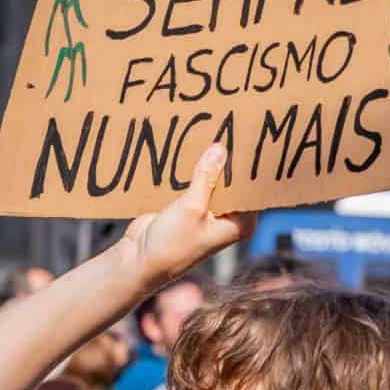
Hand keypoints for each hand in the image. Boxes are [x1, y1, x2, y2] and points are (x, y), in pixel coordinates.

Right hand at [116, 143, 253, 289]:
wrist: (137, 261)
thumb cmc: (170, 245)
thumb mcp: (191, 207)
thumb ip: (206, 176)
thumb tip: (220, 149)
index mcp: (240, 224)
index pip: (251, 189)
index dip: (248, 167)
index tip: (247, 140)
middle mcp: (228, 219)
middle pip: (233, 183)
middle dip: (228, 162)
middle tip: (229, 129)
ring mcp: (208, 213)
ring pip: (212, 181)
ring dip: (207, 164)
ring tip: (211, 132)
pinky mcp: (189, 208)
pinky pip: (194, 184)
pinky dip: (191, 171)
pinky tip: (190, 149)